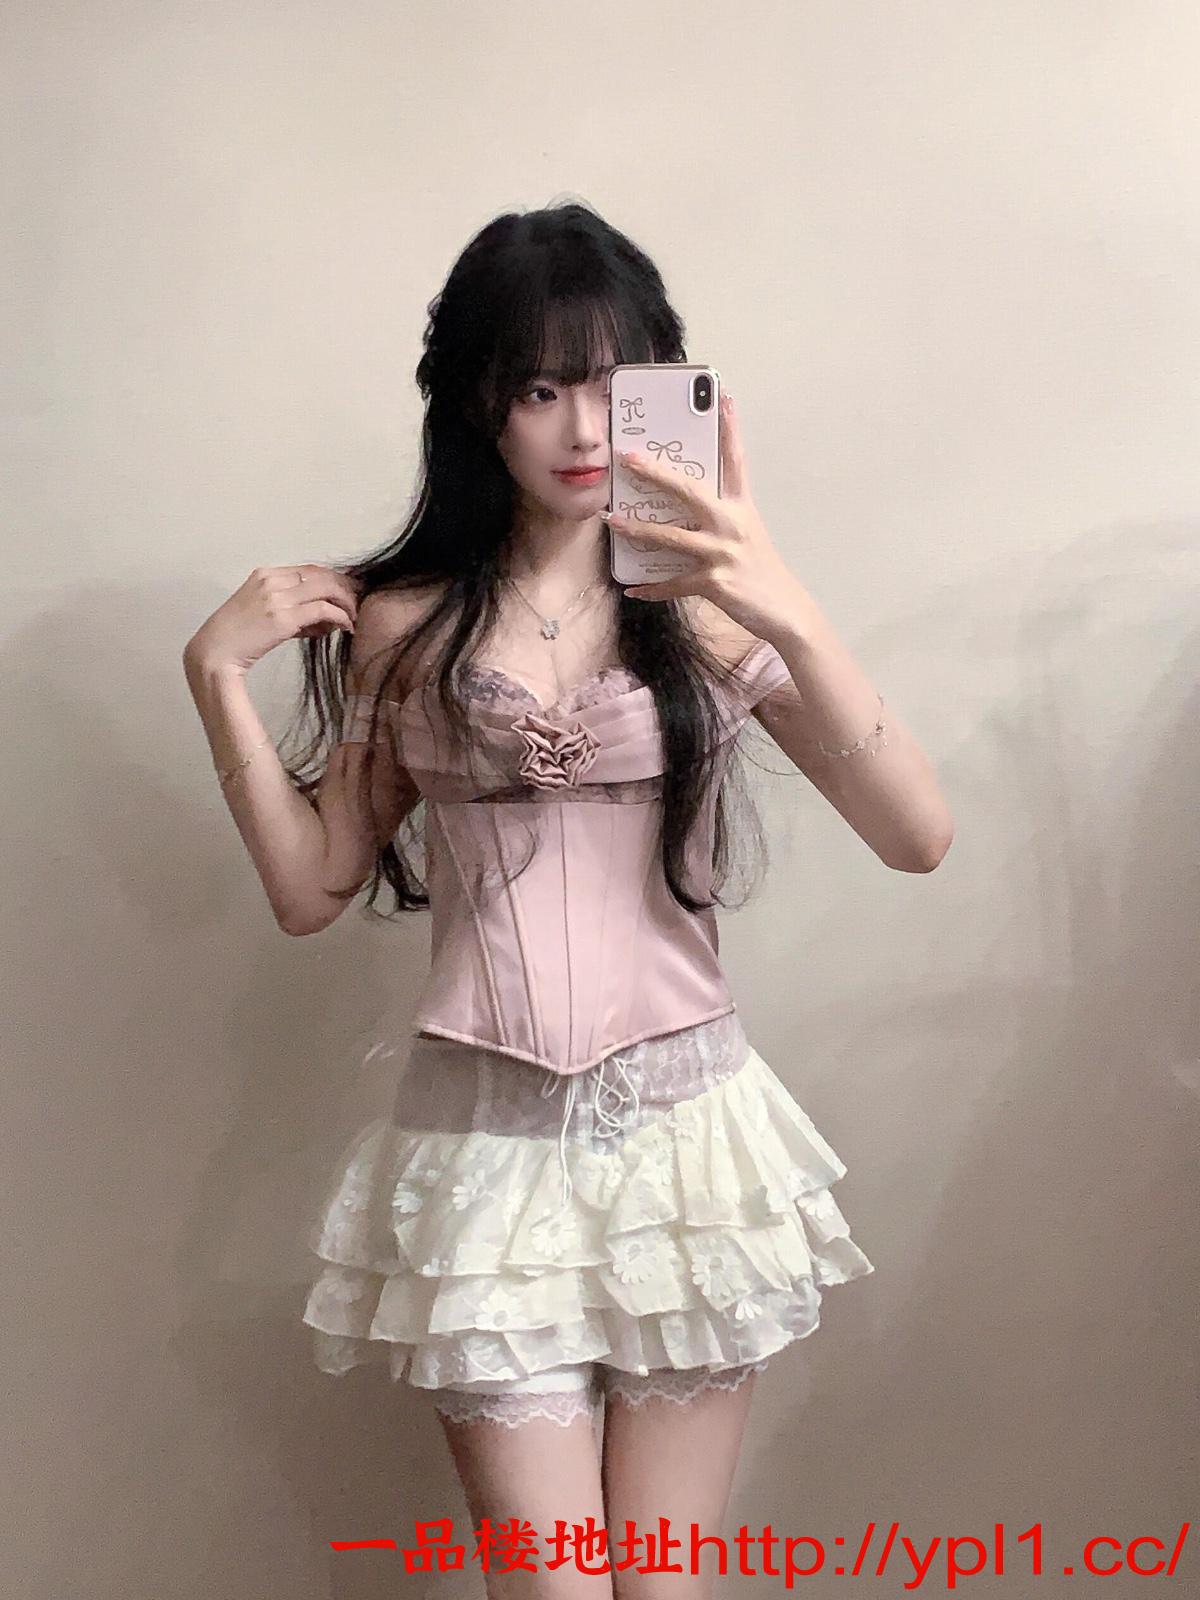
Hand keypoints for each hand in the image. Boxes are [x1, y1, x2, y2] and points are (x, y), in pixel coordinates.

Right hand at [183, 564, 360, 676]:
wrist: (214, 653)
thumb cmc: (236, 638)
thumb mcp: (261, 613)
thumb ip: (291, 610)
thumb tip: (324, 618)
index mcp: (264, 575)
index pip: (309, 569)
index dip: (333, 579)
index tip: (347, 592)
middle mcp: (272, 580)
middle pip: (322, 575)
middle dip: (345, 588)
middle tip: (358, 604)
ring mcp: (277, 597)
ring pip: (327, 589)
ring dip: (346, 603)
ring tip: (354, 617)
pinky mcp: (284, 618)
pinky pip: (323, 610)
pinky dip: (340, 617)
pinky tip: (346, 627)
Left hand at [602, 392, 801, 638]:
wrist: (783, 609)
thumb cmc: (760, 571)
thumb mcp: (748, 533)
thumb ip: (723, 515)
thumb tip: (688, 505)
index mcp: (742, 508)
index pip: (735, 460)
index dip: (730, 428)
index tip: (723, 397)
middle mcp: (731, 524)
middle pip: (688, 491)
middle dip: (655, 474)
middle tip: (627, 458)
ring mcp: (722, 553)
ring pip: (671, 536)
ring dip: (637, 529)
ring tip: (612, 520)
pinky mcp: (714, 582)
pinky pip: (674, 583)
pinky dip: (652, 588)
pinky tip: (633, 589)